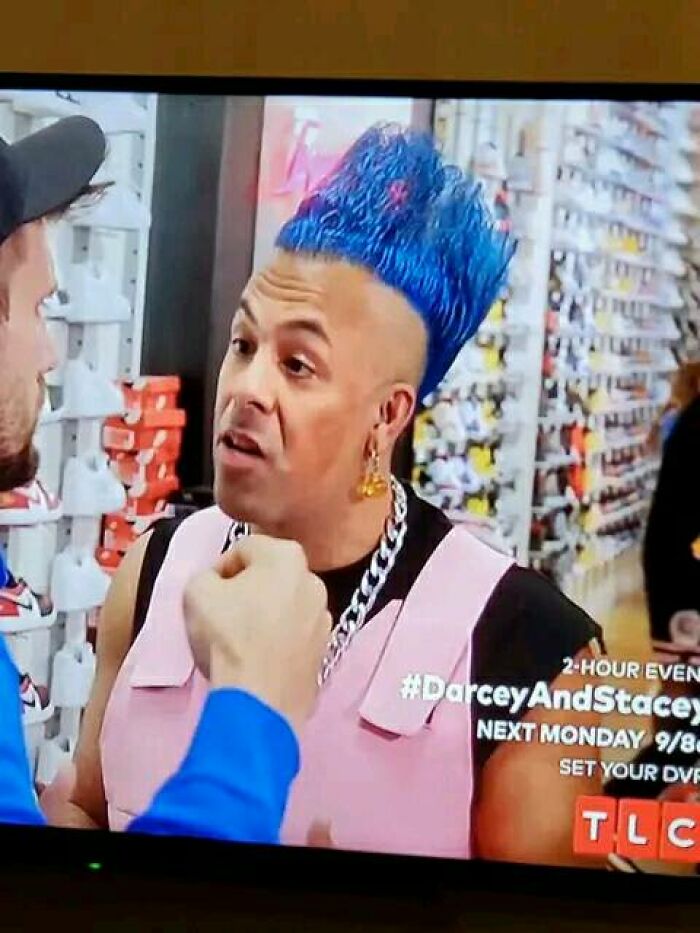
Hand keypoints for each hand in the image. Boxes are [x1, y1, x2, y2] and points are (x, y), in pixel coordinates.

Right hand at [183, 535, 330, 734]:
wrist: (258, 699)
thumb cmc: (228, 636)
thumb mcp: (196, 590)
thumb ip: (206, 574)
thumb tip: (216, 583)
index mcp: (287, 555)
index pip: (244, 549)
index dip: (219, 569)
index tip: (208, 592)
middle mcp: (314, 580)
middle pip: (269, 576)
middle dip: (246, 590)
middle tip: (222, 613)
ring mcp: (324, 617)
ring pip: (284, 606)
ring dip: (264, 615)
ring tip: (241, 639)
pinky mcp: (325, 650)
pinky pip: (294, 635)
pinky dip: (278, 640)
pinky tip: (259, 658)